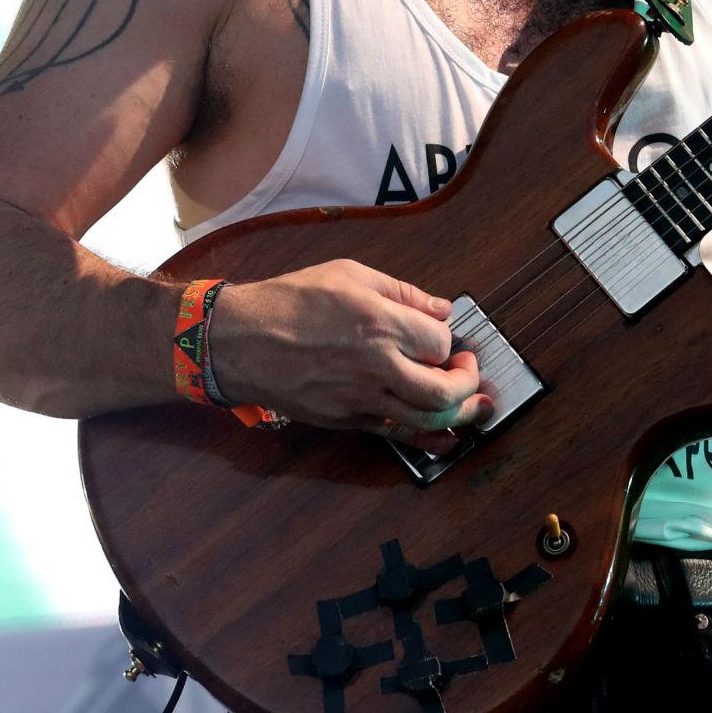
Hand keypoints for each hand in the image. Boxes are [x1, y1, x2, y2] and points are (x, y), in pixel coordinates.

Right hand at [207, 260, 488, 450]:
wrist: (239, 341)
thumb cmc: (289, 302)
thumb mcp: (349, 274)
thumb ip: (402, 292)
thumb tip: (442, 308)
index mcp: (379, 324)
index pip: (440, 342)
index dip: (449, 340)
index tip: (443, 336)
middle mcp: (375, 366)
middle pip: (443, 390)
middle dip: (467, 383)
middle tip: (468, 371)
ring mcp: (360, 399)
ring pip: (425, 420)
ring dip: (458, 415)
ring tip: (473, 406)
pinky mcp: (345, 420)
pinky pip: (395, 435)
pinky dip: (426, 437)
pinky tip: (444, 435)